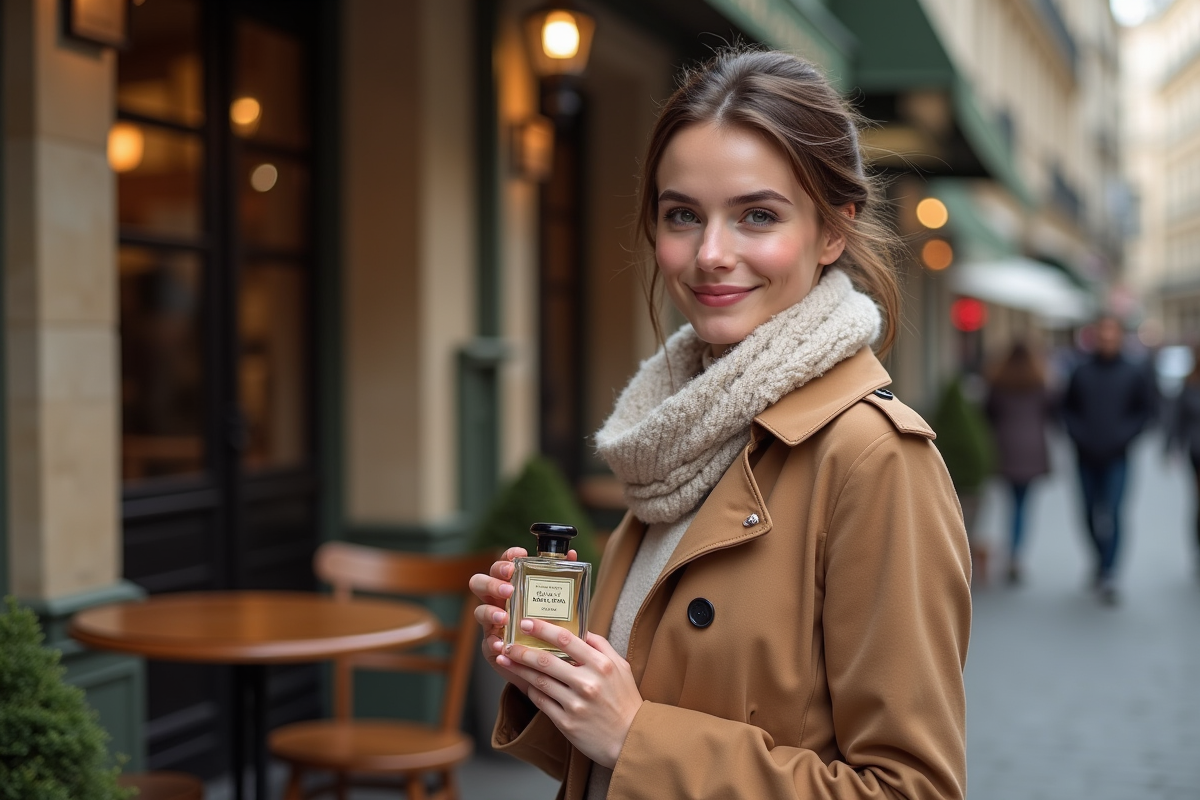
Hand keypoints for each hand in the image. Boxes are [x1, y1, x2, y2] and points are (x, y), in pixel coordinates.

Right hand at [468, 547, 578, 693]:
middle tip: (509, 589)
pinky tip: (502, 644)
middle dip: (493, 583)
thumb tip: (571, 554)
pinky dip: (494, 642)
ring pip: (479, 611)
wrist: (542, 663)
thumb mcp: (553, 602)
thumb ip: (559, 578)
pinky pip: (487, 642)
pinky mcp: (492, 646)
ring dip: (490, 612)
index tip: (518, 556)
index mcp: (510, 587)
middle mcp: (497, 602)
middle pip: (480, 583)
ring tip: (504, 618)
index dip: (505, 558)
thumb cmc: (545, 626)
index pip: (501, 565)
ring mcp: (492, 624)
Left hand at [496, 618, 641, 769]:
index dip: (543, 629)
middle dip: (522, 649)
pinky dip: (529, 690)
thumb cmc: (625, 701)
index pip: (566, 639)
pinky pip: (542, 702)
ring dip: (519, 669)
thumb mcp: (621, 667)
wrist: (630, 739)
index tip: (526, 622)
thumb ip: (601, 646)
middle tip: (506, 642)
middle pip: (546, 660)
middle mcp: (588, 682)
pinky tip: (521, 682)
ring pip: (539, 681)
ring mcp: (576, 704)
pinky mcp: (567, 722)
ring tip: (505, 660)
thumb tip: (581, 630)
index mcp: (601, 665)